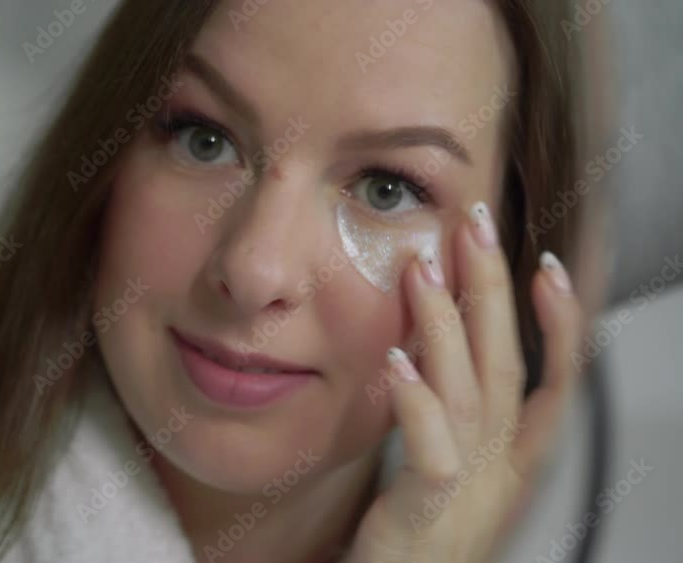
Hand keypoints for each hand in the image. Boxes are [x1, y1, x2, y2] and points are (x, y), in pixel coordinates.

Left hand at [346, 203, 584, 562]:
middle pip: (509, 366)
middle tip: (477, 226)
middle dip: (495, 292)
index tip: (546, 265)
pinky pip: (429, 451)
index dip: (558, 323)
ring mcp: (467, 490)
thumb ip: (450, 408)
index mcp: (511, 457)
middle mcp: (500, 469)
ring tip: (424, 268)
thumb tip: (433, 342)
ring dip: (448, 325)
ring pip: (470, 394)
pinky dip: (417, 402)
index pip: (550, 379)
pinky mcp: (425, 512)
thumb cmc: (419, 533)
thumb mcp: (450, 464)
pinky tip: (399, 359)